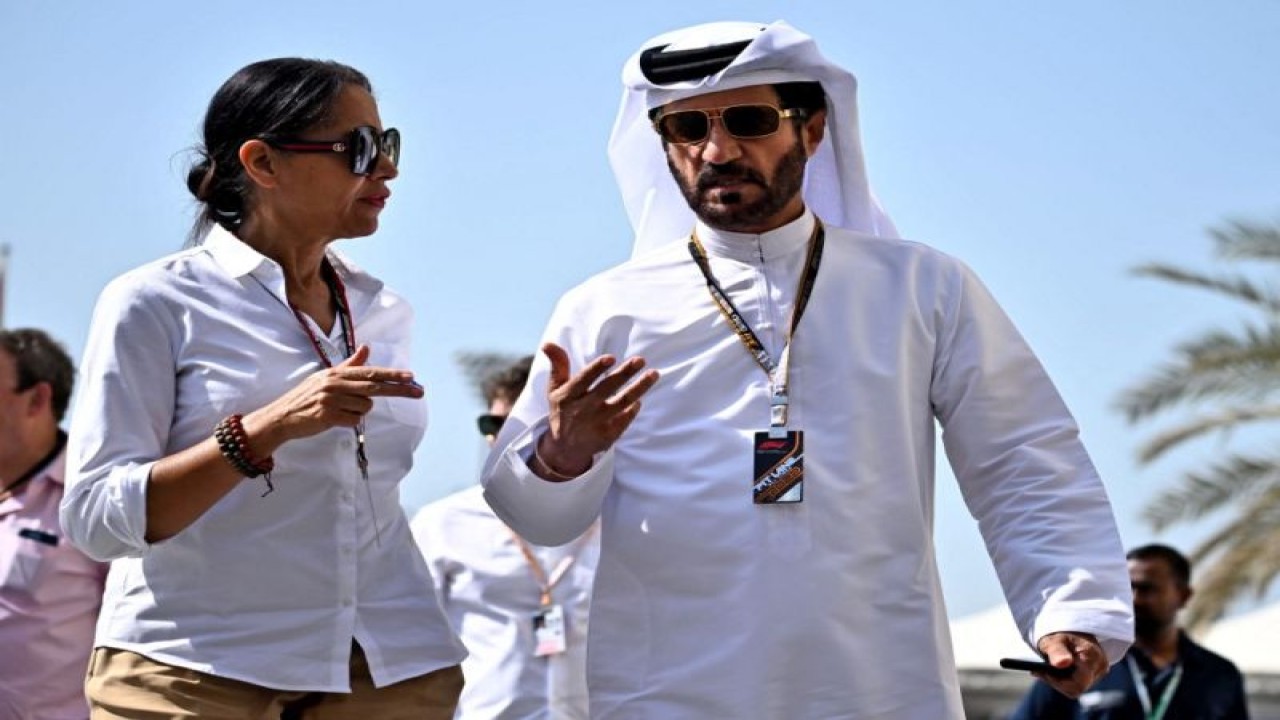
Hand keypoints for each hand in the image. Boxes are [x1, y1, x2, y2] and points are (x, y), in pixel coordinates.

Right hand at [246, 345, 423, 451]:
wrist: (282, 416)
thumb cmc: (307, 396)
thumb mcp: (327, 377)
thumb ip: (349, 365)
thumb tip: (366, 348)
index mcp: (336, 373)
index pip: (370, 372)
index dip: (392, 374)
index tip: (411, 376)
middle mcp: (335, 383)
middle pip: (375, 387)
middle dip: (399, 389)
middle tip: (419, 392)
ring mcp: (331, 399)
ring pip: (365, 407)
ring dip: (358, 411)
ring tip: (340, 410)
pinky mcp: (328, 415)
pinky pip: (354, 420)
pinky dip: (349, 421)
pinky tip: (335, 419)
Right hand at [534, 342, 658, 477]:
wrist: (564, 449)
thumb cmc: (562, 410)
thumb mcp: (555, 389)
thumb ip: (558, 365)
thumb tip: (547, 343)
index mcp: (568, 396)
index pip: (583, 380)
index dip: (596, 368)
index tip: (611, 358)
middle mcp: (582, 409)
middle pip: (607, 388)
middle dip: (625, 373)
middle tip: (640, 360)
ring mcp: (597, 423)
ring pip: (622, 402)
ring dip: (639, 388)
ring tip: (653, 374)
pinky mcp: (608, 435)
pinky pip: (625, 418)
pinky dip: (633, 408)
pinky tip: (640, 398)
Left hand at [1035, 631, 1108, 697]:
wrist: (1067, 618)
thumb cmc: (1058, 629)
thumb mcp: (1052, 640)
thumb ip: (1057, 652)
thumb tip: (1063, 663)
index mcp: (1091, 657)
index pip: (1077, 686)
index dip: (1058, 683)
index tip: (1043, 672)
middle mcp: (1100, 665)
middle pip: (1078, 687)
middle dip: (1058, 680)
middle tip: (1042, 669)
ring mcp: (1100, 668)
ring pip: (1079, 684)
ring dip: (1062, 678)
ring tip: (1048, 665)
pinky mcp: (1097, 669)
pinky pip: (1080, 679)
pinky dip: (1066, 675)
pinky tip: (1056, 666)